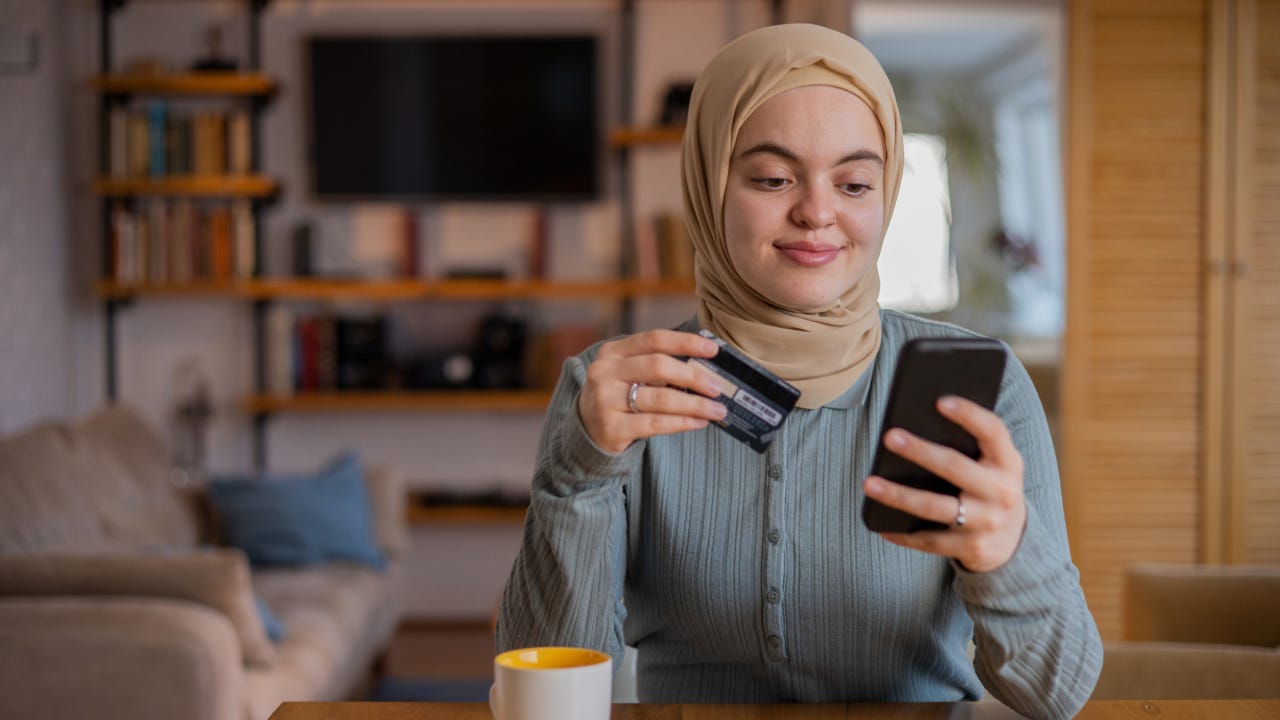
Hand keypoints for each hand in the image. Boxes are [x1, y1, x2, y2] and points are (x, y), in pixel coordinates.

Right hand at [577, 330, 727, 454]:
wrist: (586, 430)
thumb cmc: (619, 396)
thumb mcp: (628, 373)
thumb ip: (657, 365)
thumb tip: (706, 366)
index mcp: (613, 352)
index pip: (654, 339)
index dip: (686, 342)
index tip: (713, 349)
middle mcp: (605, 372)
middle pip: (658, 366)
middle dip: (693, 376)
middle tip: (716, 387)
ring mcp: (606, 401)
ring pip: (661, 399)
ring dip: (695, 404)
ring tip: (717, 410)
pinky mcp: (612, 428)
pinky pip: (656, 424)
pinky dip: (683, 423)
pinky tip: (699, 422)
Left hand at [862, 395, 1026, 572]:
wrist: (1014, 541)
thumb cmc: (989, 488)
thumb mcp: (993, 465)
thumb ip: (970, 446)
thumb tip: (918, 422)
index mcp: (1008, 463)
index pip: (993, 432)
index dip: (969, 415)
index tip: (940, 401)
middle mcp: (1002, 492)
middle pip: (955, 467)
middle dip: (920, 451)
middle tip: (889, 436)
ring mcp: (987, 522)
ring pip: (936, 507)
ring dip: (899, 496)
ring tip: (869, 483)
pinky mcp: (972, 548)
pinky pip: (930, 540)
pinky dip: (903, 534)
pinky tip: (880, 525)